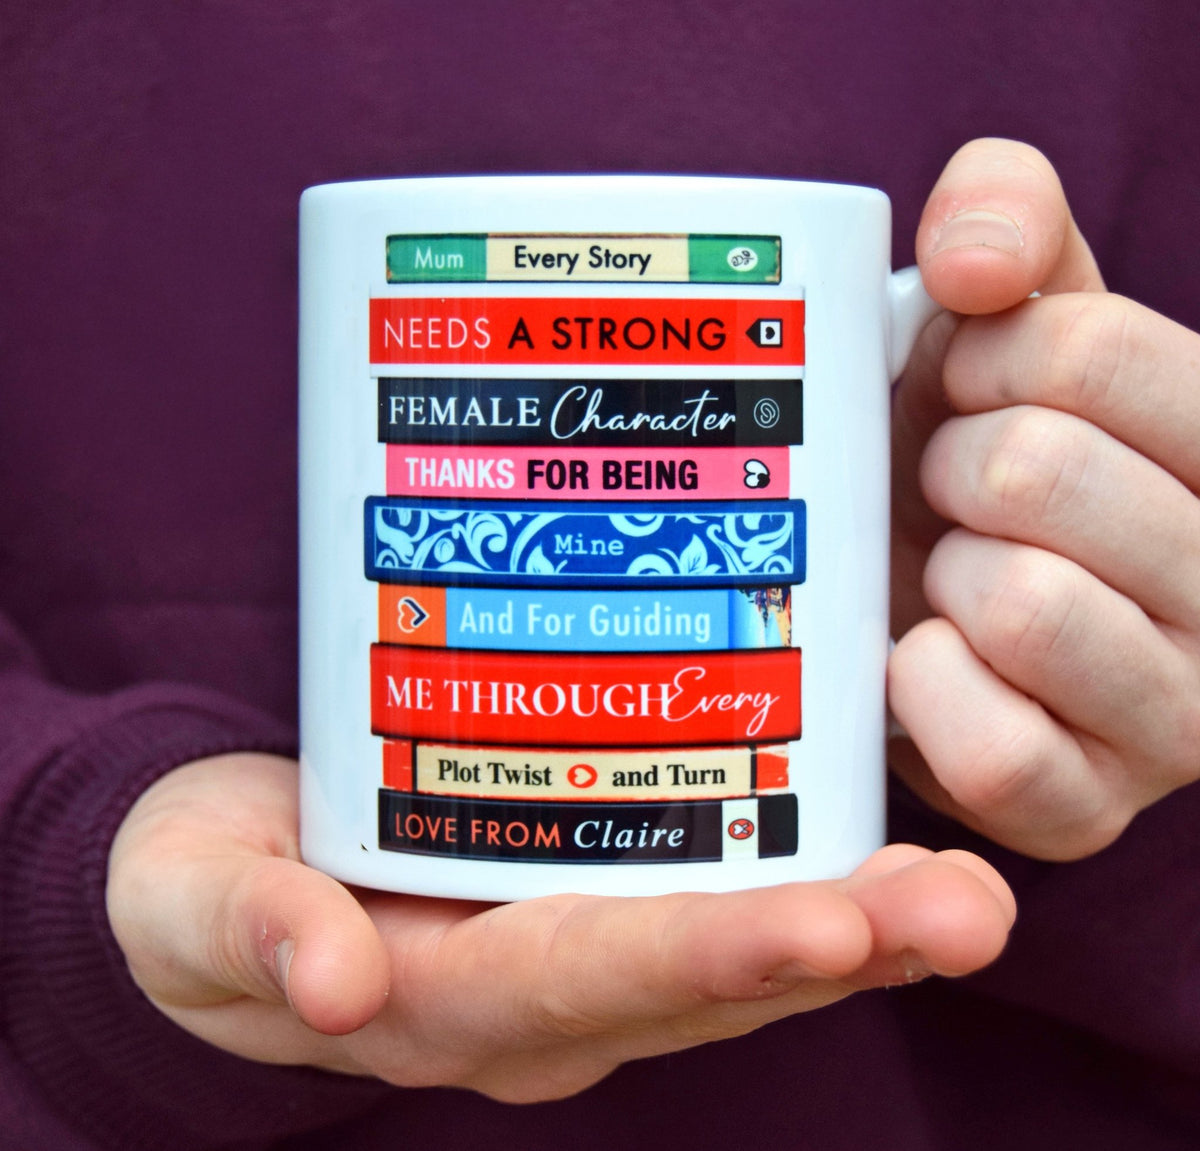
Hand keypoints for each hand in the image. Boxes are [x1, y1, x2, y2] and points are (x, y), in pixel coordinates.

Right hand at [107, 754, 1013, 1100]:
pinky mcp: (586, 905)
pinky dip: (809, 895)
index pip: (579, 981)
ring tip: (967, 898)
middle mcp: (533, 997)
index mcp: (438, 998)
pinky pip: (711, 913)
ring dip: (856, 934)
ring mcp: (570, 960)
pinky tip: (890, 860)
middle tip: (962, 911)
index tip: (823, 926)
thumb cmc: (207, 884)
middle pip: (692, 985)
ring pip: (728, 963)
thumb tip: (325, 979)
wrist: (223, 880)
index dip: (698, 959)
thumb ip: (249, 931)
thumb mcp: (195, 902)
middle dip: (832, 951)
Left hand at [890, 137, 1199, 859]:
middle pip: (1039, 475)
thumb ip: (1008, 218)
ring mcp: (1179, 717)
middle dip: (952, 466)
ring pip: (1028, 609)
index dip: (985, 358)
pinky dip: (925, 687)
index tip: (965, 385)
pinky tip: (931, 657)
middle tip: (951, 487)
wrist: (937, 585)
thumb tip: (977, 255)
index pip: (1095, 353)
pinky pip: (994, 746)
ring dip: (947, 574)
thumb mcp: (1008, 313)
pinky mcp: (1086, 807)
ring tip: (954, 573)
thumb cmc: (976, 445)